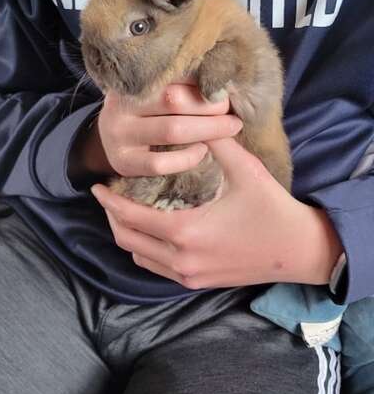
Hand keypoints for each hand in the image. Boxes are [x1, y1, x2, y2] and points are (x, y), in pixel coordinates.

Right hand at [72, 83, 241, 178]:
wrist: (113, 139)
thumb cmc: (146, 109)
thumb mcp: (156, 88)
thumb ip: (182, 80)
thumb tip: (223, 72)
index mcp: (131, 79)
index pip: (172, 73)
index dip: (202, 80)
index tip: (225, 85)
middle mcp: (120, 105)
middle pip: (174, 99)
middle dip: (210, 105)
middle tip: (231, 110)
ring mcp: (118, 135)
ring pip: (171, 130)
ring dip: (208, 129)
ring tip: (229, 128)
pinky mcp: (123, 163)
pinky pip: (160, 163)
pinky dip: (188, 157)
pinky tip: (203, 151)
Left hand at [91, 136, 343, 288]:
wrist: (296, 251)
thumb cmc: (272, 208)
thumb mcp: (244, 168)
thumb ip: (214, 141)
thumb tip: (190, 110)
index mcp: (186, 231)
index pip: (131, 217)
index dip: (109, 201)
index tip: (97, 186)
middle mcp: (181, 259)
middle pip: (127, 240)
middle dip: (113, 217)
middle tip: (109, 196)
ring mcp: (187, 275)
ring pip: (139, 257)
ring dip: (128, 235)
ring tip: (126, 211)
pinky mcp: (196, 283)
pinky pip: (157, 268)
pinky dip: (146, 250)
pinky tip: (151, 230)